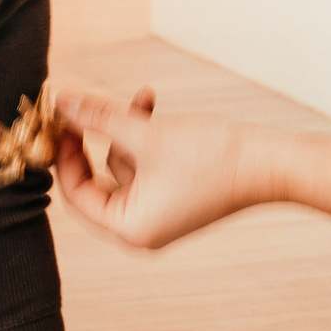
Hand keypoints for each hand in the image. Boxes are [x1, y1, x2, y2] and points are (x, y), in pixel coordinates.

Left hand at [44, 90, 330, 247]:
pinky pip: (145, 163)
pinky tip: (150, 104)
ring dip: (125, 130)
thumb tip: (61, 103)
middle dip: (95, 138)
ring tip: (141, 102)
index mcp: (130, 229)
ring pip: (122, 164)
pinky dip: (144, 136)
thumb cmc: (213, 159)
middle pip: (96, 179)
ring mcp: (159, 211)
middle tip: (83, 107)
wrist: (270, 164)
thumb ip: (99, 118)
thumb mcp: (146, 135)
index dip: (65, 155)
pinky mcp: (175, 193)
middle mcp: (141, 228)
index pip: (76, 195)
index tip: (62, 121)